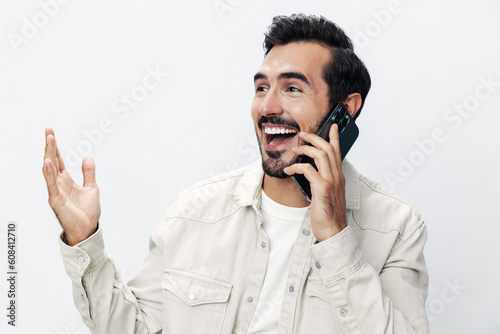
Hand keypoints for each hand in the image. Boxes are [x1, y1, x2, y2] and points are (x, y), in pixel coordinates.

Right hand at [42, 128, 100, 245]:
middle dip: (50, 146)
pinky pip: (52, 185)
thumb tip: (88, 157)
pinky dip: (49, 173)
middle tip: (48, 131)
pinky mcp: (56, 200)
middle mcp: (59, 184)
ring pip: (50, 170)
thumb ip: (89, 173)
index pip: (59, 160)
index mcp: (66, 180)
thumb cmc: (87, 212)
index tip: (51, 133)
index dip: (55, 147)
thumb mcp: (91, 187)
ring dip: (49, 155)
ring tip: (49, 140)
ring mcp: (56, 191)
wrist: (88, 229)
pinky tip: (48, 162)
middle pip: (52, 161)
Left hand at [284, 124, 346, 241]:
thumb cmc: (329, 215)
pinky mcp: (322, 189)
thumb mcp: (329, 195)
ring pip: (321, 155)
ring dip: (305, 149)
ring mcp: (331, 182)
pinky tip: (289, 170)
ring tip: (295, 150)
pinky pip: (308, 170)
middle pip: (328, 148)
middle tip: (303, 134)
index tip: (333, 126)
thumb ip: (324, 182)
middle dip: (315, 138)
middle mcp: (337, 176)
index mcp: (339, 177)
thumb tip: (313, 174)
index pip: (338, 152)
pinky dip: (297, 167)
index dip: (335, 137)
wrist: (334, 231)